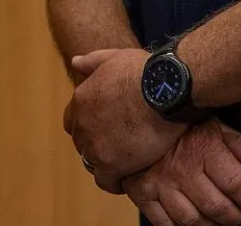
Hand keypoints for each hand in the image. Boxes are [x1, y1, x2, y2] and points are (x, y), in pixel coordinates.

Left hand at [68, 48, 187, 192]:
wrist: (166, 89)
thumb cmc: (146, 71)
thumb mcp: (114, 57)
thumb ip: (92, 62)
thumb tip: (74, 62)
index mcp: (81, 99)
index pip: (74, 121)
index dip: (89, 127)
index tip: (106, 130)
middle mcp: (83, 123)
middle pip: (82, 142)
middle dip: (98, 145)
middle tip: (120, 149)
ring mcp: (94, 145)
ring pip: (92, 162)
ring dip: (106, 164)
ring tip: (127, 164)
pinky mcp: (111, 163)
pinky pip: (105, 181)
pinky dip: (115, 182)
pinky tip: (129, 178)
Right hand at [124, 121, 240, 225]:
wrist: (133, 117)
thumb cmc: (178, 125)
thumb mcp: (211, 125)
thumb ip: (239, 143)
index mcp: (202, 149)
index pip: (236, 185)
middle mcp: (181, 169)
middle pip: (217, 208)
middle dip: (236, 217)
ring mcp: (159, 184)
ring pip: (192, 220)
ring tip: (220, 220)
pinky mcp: (141, 193)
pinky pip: (164, 223)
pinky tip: (192, 221)